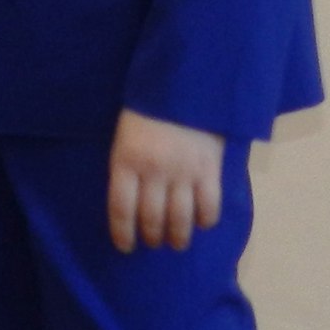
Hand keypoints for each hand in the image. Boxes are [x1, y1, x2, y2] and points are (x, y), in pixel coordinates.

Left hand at [107, 109, 223, 252]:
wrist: (185, 82)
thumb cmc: (148, 107)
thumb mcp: (125, 134)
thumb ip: (127, 164)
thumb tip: (129, 198)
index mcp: (126, 160)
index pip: (121, 209)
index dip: (122, 233)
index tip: (125, 247)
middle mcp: (153, 172)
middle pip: (151, 218)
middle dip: (152, 236)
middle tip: (154, 242)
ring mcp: (183, 172)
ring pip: (180, 219)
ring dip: (178, 236)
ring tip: (177, 242)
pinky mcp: (209, 169)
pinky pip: (209, 205)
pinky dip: (206, 219)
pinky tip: (203, 223)